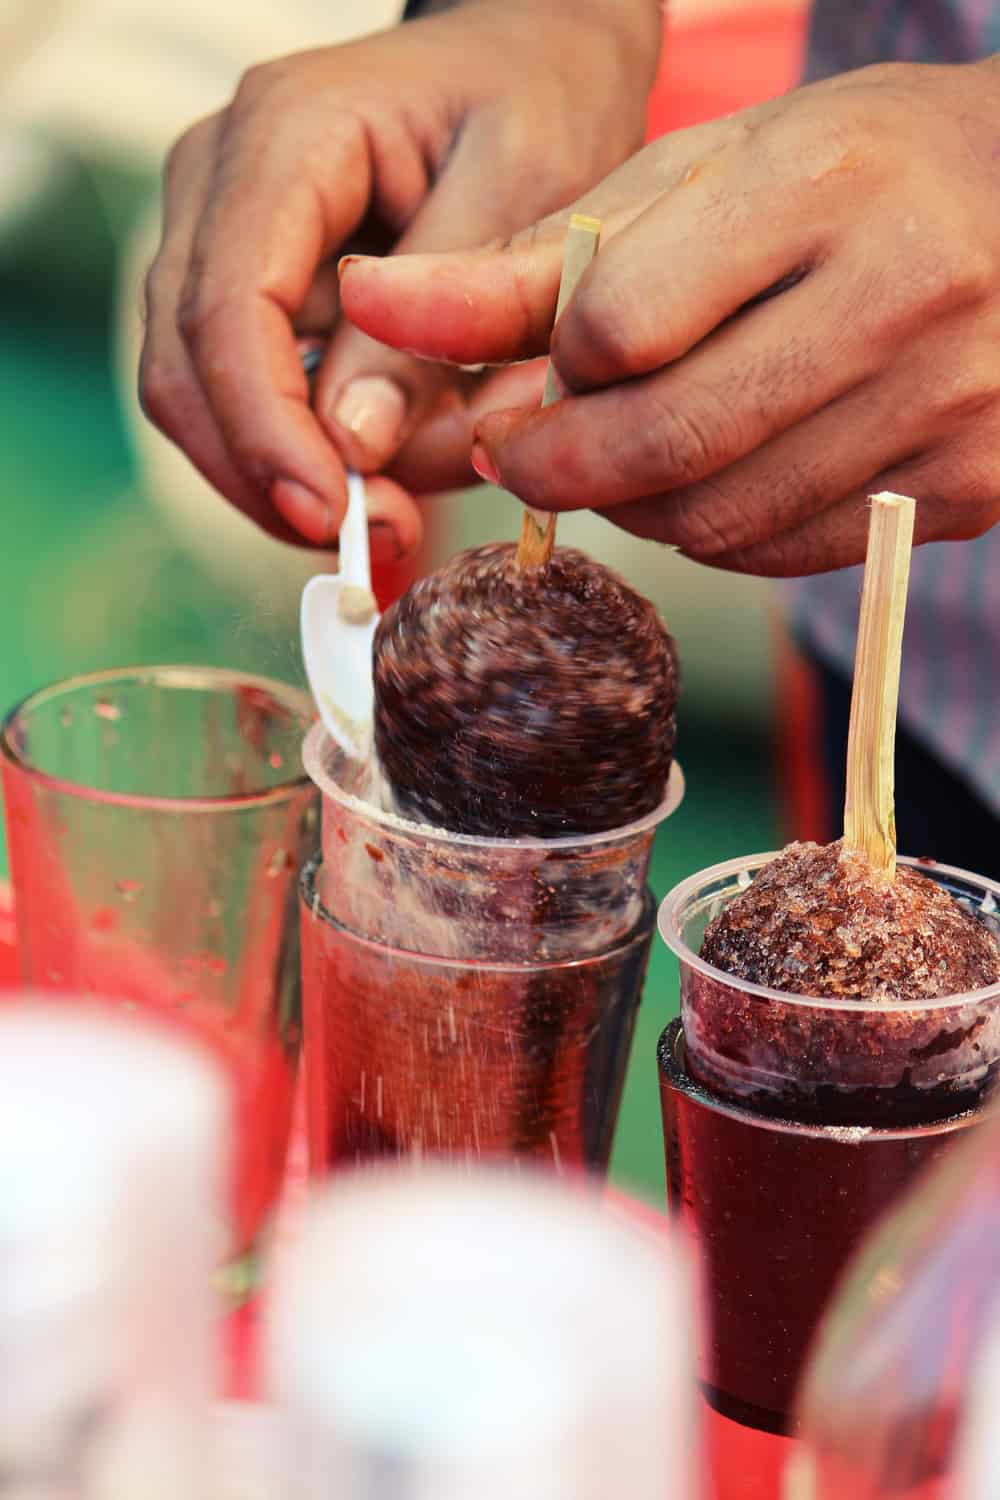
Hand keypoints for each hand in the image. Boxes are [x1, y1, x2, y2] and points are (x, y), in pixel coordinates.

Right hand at [139, 0, 657, 551]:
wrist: (530, 57)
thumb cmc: (538, 101)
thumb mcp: (523, 197)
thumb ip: (435, 326)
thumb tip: (353, 447)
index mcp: (284, 137)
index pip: (227, 308)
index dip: (267, 433)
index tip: (335, 518)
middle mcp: (219, 181)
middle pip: (184, 368)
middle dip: (269, 476)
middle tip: (377, 543)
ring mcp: (217, 233)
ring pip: (195, 395)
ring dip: (281, 478)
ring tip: (390, 519)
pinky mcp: (245, 282)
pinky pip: (239, 393)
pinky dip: (297, 454)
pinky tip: (377, 478)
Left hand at [340, 59, 999, 574]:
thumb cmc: (844, 175)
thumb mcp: (692, 179)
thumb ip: (532, 259)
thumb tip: (374, 308)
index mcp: (823, 185)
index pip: (621, 326)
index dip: (556, 367)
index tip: (539, 372)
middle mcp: (903, 296)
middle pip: (667, 444)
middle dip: (563, 466)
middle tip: (529, 453)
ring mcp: (948, 404)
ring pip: (721, 520)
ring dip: (635, 506)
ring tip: (627, 453)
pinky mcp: (968, 486)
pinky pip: (788, 551)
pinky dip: (714, 533)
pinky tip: (712, 477)